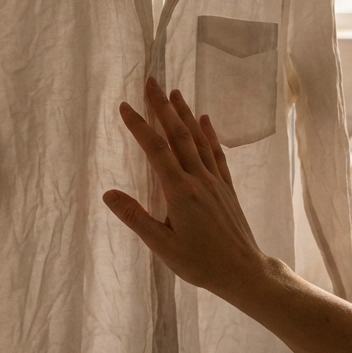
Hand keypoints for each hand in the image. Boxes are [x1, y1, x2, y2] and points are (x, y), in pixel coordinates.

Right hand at [102, 78, 274, 300]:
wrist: (243, 271)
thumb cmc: (201, 263)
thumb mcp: (162, 246)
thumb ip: (136, 218)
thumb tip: (108, 194)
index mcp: (180, 191)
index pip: (156, 150)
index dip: (140, 126)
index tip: (125, 106)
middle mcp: (198, 179)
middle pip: (178, 135)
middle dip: (163, 107)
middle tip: (151, 81)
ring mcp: (215, 181)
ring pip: (198, 139)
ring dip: (185, 114)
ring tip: (175, 92)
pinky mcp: (226, 188)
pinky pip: (217, 153)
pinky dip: (210, 133)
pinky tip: (205, 120)